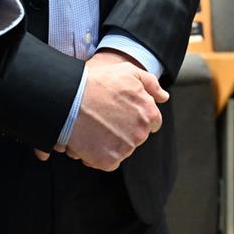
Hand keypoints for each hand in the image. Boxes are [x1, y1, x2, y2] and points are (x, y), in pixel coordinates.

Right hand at [59, 50, 167, 171]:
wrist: (70, 98)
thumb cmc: (98, 82)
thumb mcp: (128, 72)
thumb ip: (151, 84)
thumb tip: (164, 97)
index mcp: (149, 114)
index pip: (152, 122)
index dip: (136, 116)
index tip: (121, 112)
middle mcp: (140, 134)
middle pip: (137, 136)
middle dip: (124, 129)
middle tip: (105, 117)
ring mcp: (125, 149)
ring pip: (122, 149)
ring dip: (111, 141)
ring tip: (94, 126)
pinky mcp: (109, 161)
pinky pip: (108, 161)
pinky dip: (98, 154)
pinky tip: (89, 139)